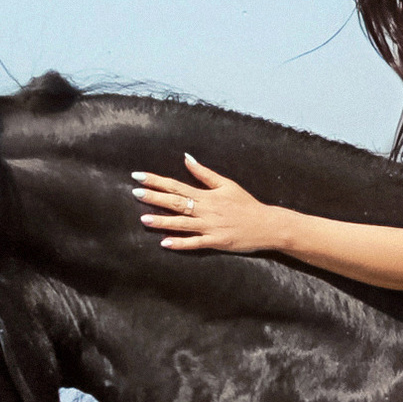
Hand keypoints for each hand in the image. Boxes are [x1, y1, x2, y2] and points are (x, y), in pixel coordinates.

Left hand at [133, 155, 283, 253]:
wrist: (266, 224)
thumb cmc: (246, 204)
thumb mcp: (226, 184)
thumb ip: (204, 173)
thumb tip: (186, 158)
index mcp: (206, 195)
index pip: (176, 185)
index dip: (156, 180)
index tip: (138, 176)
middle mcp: (206, 210)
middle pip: (176, 202)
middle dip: (154, 197)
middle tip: (135, 193)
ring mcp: (210, 227)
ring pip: (182, 223)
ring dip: (163, 221)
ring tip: (144, 219)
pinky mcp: (215, 242)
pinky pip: (195, 243)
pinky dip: (180, 243)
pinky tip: (165, 242)